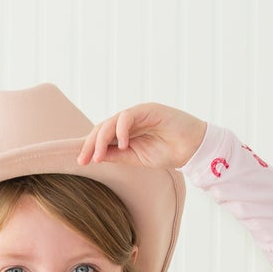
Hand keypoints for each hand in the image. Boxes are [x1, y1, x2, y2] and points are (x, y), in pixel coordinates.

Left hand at [77, 103, 206, 171]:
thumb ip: (117, 156)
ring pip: (111, 122)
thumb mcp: (136, 159)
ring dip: (102, 139)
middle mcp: (128, 121)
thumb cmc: (167, 152)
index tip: (81, 162)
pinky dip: (121, 130)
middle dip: (91, 144)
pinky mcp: (147, 109)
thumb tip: (97, 157)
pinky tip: (122, 145)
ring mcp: (137, 114)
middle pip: (102, 128)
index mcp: (125, 132)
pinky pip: (127, 117)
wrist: (191, 147)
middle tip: (84, 160)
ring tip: (98, 157)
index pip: (102, 136)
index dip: (90, 147)